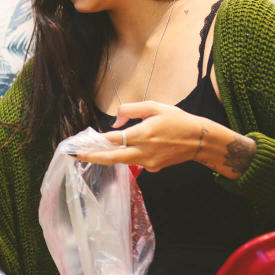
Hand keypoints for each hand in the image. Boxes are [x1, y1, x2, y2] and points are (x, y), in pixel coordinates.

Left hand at [77, 101, 211, 172]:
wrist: (200, 141)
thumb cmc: (177, 120)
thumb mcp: (155, 106)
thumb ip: (130, 110)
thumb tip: (113, 122)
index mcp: (144, 133)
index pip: (113, 139)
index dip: (95, 141)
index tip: (81, 141)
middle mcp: (144, 151)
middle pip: (111, 157)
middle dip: (91, 156)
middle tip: (74, 155)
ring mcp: (148, 162)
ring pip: (121, 160)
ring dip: (105, 156)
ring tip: (89, 151)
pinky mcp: (153, 168)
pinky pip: (134, 161)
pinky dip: (125, 155)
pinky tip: (123, 149)